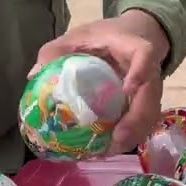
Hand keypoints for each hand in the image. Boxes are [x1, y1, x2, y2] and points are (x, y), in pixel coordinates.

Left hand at [30, 12, 167, 153]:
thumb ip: (57, 50)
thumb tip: (33, 76)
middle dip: (135, 121)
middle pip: (151, 96)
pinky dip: (130, 137)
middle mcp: (150, 70)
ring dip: (133, 135)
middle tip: (115, 140)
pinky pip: (145, 122)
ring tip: (109, 151)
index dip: (140, 72)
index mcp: (135, 47)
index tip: (127, 88)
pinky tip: (110, 149)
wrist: (137, 34)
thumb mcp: (81, 35)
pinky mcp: (149, 102)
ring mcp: (152, 88)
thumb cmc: (107, 35)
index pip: (145, 56)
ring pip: (150, 115)